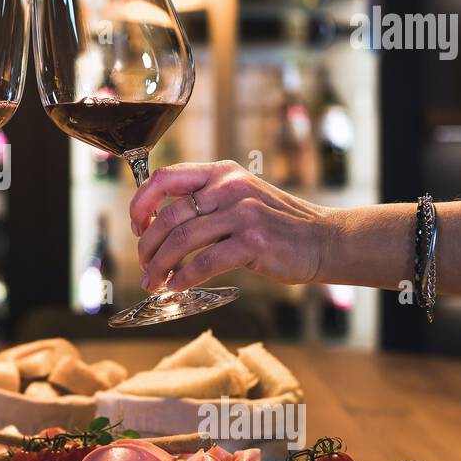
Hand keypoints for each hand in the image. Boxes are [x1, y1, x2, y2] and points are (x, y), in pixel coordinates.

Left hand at [129, 160, 336, 291]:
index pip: (164, 178)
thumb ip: (205, 201)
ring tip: (152, 281)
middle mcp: (229, 188)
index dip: (141, 203)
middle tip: (143, 265)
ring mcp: (242, 214)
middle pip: (168, 216)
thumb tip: (157, 223)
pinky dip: (183, 278)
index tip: (136, 227)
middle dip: (147, 245)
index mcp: (220, 173)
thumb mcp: (240, 197)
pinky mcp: (252, 242)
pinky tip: (176, 287)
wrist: (323, 240)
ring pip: (181, 241)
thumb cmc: (276, 224)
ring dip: (159, 266)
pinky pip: (203, 262)